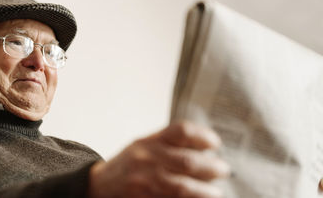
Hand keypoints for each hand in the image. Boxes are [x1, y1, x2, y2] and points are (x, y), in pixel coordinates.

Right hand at [88, 121, 229, 197]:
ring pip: (182, 187)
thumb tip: (205, 149)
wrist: (100, 184)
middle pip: (187, 161)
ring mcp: (144, 181)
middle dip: (211, 168)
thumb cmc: (129, 163)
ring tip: (216, 192)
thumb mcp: (144, 145)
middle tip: (224, 170)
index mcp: (149, 141)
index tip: (215, 143)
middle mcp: (147, 158)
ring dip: (204, 191)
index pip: (181, 131)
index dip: (202, 136)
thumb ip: (169, 144)